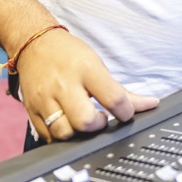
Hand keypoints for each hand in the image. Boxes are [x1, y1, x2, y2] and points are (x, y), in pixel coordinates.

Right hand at [17, 29, 158, 142]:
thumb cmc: (70, 55)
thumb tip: (150, 104)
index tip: (124, 113)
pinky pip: (47, 136)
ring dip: (78, 133)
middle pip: (85, 121)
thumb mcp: (98, 65)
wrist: (36, 45)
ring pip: (64, 132)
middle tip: (100, 119)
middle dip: (97, 126)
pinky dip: (61, 136)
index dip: (125, 112)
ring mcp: (45, 99)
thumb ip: (122, 91)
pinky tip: (68, 125)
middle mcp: (64, 84)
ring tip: (82, 122)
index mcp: (86, 70)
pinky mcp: (31, 110)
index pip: (113, 99)